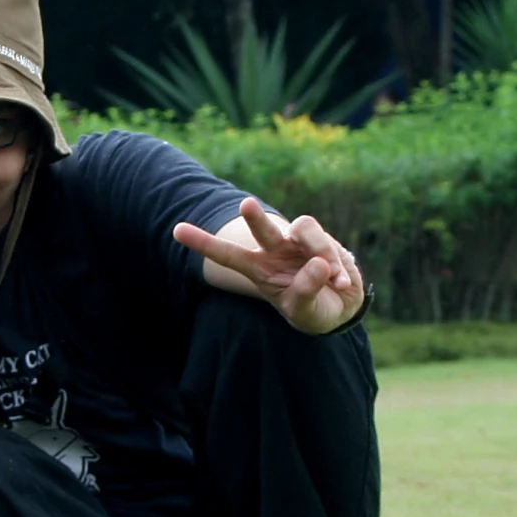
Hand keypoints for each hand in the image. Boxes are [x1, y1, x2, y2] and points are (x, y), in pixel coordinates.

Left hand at [175, 197, 365, 334]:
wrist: (341, 307)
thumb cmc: (312, 309)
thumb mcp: (303, 311)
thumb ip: (306, 291)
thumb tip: (318, 264)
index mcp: (259, 270)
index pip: (228, 255)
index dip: (203, 243)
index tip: (176, 230)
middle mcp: (276, 250)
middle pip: (263, 229)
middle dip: (255, 217)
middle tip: (246, 205)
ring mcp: (300, 242)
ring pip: (305, 230)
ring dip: (320, 254)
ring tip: (332, 281)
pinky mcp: (323, 240)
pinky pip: (329, 245)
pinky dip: (338, 268)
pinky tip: (341, 284)